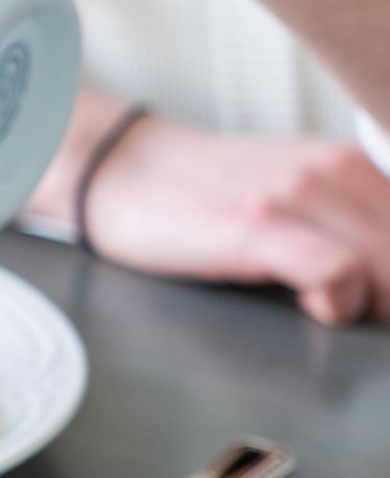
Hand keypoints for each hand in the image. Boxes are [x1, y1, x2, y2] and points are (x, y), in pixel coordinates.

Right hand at [35, 104, 389, 324]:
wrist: (116, 170)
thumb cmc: (192, 195)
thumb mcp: (287, 195)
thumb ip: (341, 223)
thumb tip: (378, 282)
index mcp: (347, 166)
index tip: (366, 302)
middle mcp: (331, 171)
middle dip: (384, 301)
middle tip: (340, 312)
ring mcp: (294, 196)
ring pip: (389, 265)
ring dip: (370, 304)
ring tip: (325, 311)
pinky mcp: (256, 225)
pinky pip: (337, 269)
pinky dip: (339, 300)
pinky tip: (312, 305)